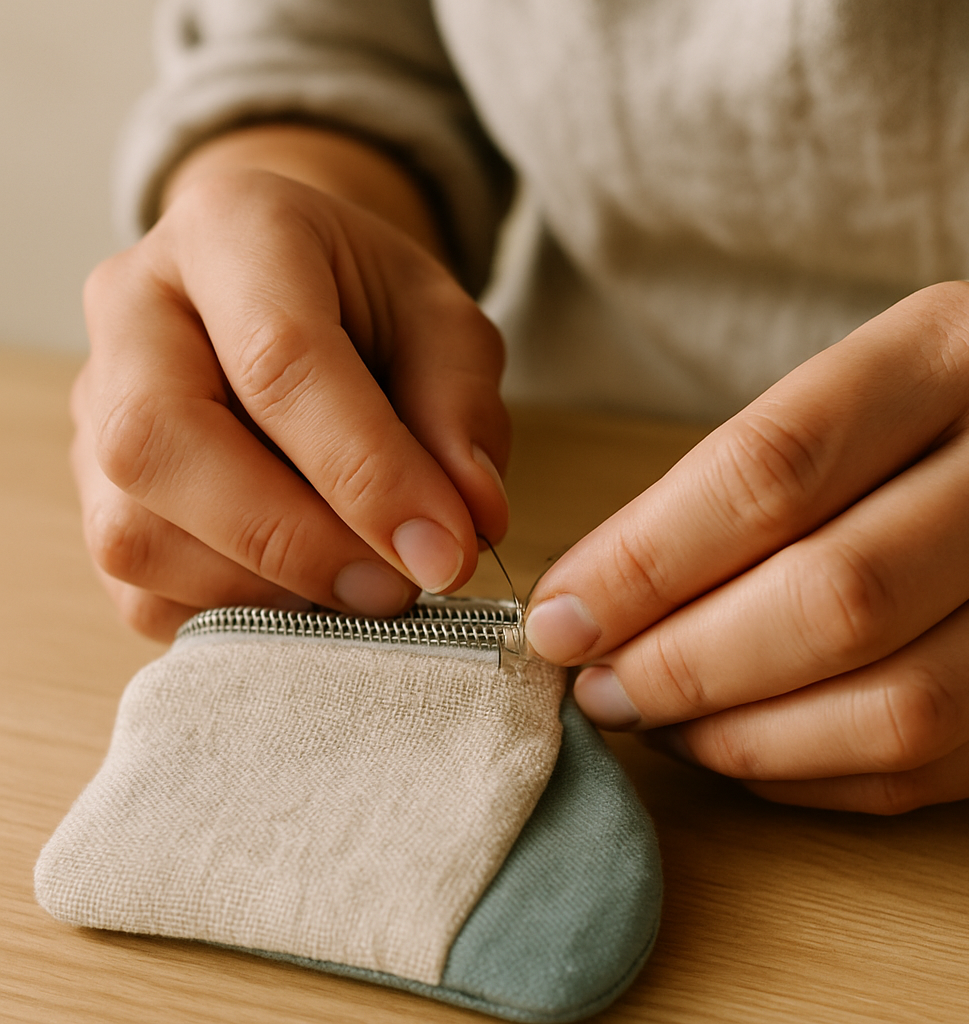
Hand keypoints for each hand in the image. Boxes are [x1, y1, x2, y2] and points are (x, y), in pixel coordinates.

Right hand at [73, 166, 508, 639]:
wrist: (289, 292)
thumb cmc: (368, 303)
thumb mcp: (442, 322)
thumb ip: (461, 408)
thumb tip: (470, 521)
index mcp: (230, 231)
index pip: (278, 359)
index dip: (367, 473)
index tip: (445, 551)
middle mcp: (133, 311)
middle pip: (164, 441)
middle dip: (295, 539)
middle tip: (397, 588)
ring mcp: (95, 405)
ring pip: (135, 532)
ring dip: (266, 588)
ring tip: (362, 588)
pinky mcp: (94, 490)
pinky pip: (137, 588)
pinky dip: (233, 615)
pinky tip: (306, 594)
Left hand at [525, 282, 968, 812]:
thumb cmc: (912, 417)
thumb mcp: (831, 402)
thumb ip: (717, 494)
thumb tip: (586, 605)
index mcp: (950, 354)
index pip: (771, 473)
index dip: (644, 565)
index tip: (561, 619)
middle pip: (836, 598)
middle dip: (686, 666)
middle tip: (600, 687)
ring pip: (900, 705)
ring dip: (745, 738)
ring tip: (658, 722)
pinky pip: (940, 764)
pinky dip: (816, 775)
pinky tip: (742, 747)